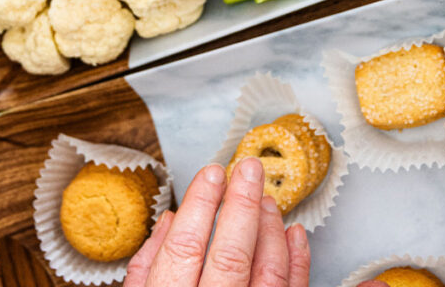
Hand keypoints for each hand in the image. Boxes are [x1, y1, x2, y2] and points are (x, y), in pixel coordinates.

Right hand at [124, 160, 309, 285]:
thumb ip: (145, 275)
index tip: (213, 174)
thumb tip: (168, 223)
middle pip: (231, 257)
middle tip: (249, 168)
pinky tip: (295, 236)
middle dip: (243, 206)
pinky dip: (298, 262)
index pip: (186, 249)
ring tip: (268, 199)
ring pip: (267, 276)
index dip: (201, 205)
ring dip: (271, 230)